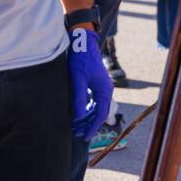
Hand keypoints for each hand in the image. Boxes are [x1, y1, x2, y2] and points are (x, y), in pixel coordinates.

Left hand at [67, 28, 112, 142]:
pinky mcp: (95, 84)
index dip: (92, 127)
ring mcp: (100, 88)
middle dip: (88, 124)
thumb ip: (78, 99)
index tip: (85, 137)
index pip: (100, 114)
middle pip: (99, 113)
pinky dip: (85, 109)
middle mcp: (105, 91)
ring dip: (86, 118)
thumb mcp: (78, 80)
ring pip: (95, 108)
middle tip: (77, 134)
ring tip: (75, 126)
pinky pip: (92, 102)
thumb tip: (78, 118)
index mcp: (104, 91)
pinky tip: (78, 115)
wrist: (83, 44)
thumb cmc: (81, 60)